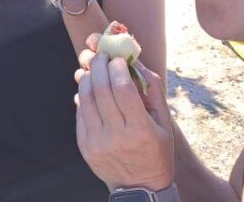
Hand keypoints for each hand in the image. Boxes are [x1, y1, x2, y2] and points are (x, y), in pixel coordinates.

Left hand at [75, 33, 173, 190]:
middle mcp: (117, 136)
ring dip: (87, 76)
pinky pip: (80, 112)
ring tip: (93, 68)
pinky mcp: (84, 145)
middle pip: (101, 89)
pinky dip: (83, 95)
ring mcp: (97, 142)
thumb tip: (135, 60)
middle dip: (99, 64)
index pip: (123, 88)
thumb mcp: (164, 122)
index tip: (117, 58)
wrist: (140, 188)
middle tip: (101, 55)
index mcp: (140, 129)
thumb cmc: (156, 149)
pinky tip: (89, 88)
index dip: (118, 67)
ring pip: (85, 97)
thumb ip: (152, 89)